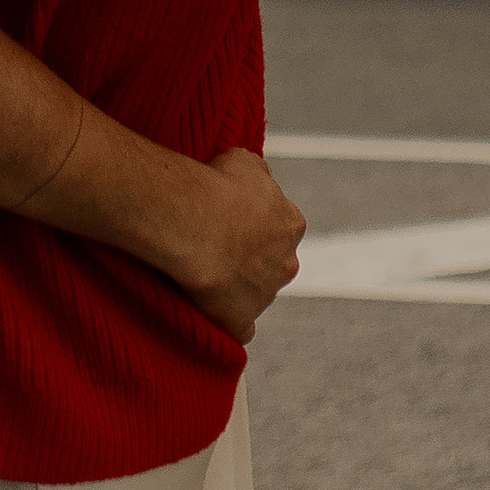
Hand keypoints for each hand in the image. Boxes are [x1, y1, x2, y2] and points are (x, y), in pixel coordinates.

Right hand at [167, 147, 305, 340]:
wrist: (198, 223)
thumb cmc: (220, 187)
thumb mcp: (246, 161)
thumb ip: (260, 175)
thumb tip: (261, 180)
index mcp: (292, 224)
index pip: (283, 225)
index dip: (258, 220)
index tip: (235, 216)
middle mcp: (287, 263)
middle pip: (273, 262)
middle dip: (253, 256)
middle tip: (219, 243)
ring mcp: (266, 296)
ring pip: (256, 292)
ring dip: (237, 284)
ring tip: (204, 268)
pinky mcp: (241, 321)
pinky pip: (241, 329)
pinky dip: (231, 322)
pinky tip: (214, 311)